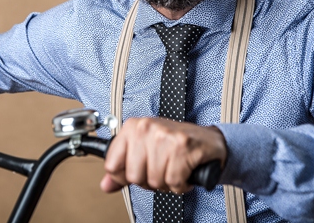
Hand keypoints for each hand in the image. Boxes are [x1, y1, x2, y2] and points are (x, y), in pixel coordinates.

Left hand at [101, 117, 226, 193]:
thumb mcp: (143, 151)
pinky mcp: (182, 148)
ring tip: (173, 169)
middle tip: (161, 170)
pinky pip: (173, 182)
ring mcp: (164, 137)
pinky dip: (181, 184)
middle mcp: (146, 128)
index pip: (112, 165)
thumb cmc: (174, 144)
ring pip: (154, 180)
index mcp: (132, 127)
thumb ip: (123, 168)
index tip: (138, 172)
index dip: (124, 177)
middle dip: (149, 180)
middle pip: (133, 176)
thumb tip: (106, 185)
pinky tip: (184, 172)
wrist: (207, 140)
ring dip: (166, 183)